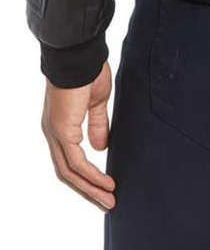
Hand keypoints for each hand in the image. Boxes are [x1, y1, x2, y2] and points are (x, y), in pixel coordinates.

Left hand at [41, 62, 115, 210]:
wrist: (80, 53)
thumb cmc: (89, 69)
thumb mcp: (97, 101)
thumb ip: (98, 124)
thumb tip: (101, 148)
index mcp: (60, 124)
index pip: (68, 159)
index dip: (85, 175)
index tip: (104, 186)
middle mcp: (53, 131)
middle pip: (66, 172)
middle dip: (87, 190)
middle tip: (106, 203)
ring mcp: (55, 132)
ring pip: (69, 172)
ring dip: (90, 189)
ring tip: (109, 200)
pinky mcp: (61, 130)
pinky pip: (75, 162)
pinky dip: (91, 175)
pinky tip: (106, 182)